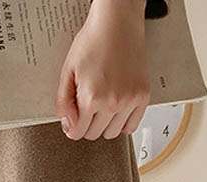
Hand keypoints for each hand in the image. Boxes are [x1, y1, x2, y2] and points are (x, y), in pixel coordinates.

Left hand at [56, 0, 150, 140]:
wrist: (117, 22)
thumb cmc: (93, 41)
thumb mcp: (68, 71)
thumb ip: (63, 103)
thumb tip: (68, 127)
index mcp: (92, 97)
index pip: (77, 133)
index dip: (73, 126)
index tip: (75, 118)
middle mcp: (113, 102)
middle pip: (95, 134)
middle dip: (88, 124)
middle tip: (88, 106)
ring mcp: (130, 101)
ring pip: (113, 133)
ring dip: (105, 125)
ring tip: (102, 105)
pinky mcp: (143, 96)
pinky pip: (132, 126)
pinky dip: (123, 122)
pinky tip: (117, 109)